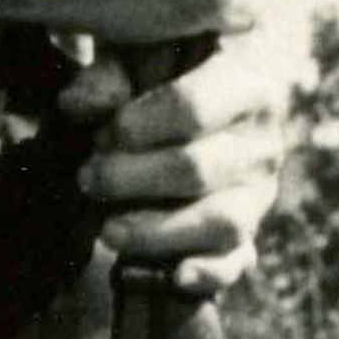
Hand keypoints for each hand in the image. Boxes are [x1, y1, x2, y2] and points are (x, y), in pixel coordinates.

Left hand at [60, 32, 293, 291]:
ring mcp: (259, 194)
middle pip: (197, 169)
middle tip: (88, 178)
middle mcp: (262, 142)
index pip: (192, 106)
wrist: (196, 121)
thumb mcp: (134, 63)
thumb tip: (75, 104)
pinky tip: (174, 276)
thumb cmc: (159, 82)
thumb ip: (106, 78)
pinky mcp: (247, 237)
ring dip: (156, 232)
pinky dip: (206, 273)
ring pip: (221, 222)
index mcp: (244, 84)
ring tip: (108, 231)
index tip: (102, 134)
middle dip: (131, 179)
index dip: (137, 125)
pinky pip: (234, 263)